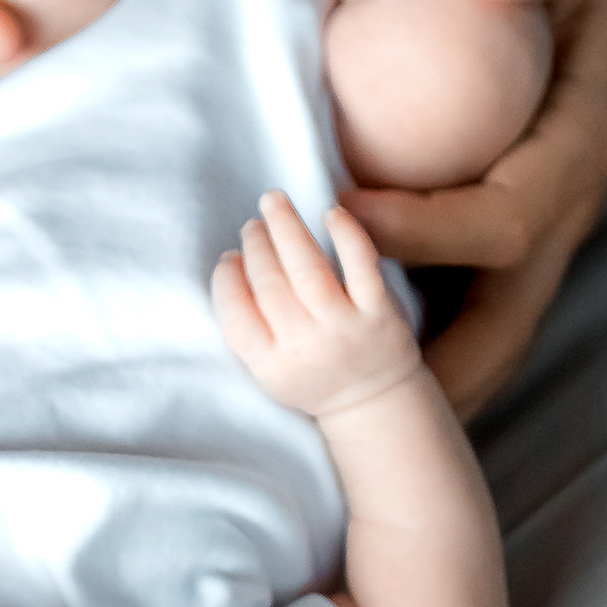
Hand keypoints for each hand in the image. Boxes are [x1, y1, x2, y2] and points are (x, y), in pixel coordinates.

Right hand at [213, 190, 419, 420]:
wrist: (375, 403)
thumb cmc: (315, 378)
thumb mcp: (270, 371)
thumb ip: (248, 328)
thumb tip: (234, 262)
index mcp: (271, 367)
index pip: (235, 314)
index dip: (227, 279)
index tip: (230, 257)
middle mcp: (305, 348)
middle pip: (270, 284)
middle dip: (256, 246)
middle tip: (253, 225)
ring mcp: (344, 329)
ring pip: (307, 268)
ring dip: (286, 227)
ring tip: (273, 202)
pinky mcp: (379, 314)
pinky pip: (361, 264)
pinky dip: (345, 233)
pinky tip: (330, 213)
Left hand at [341, 0, 606, 418]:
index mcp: (579, 147)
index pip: (506, 215)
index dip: (428, 227)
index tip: (342, 215)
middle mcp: (563, 211)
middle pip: (508, 321)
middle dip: (436, 368)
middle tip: (344, 402)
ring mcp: (542, 239)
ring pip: (492, 337)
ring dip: (428, 385)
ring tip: (336, 429)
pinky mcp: (514, 247)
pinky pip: (470, 315)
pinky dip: (422, 352)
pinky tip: (350, 374)